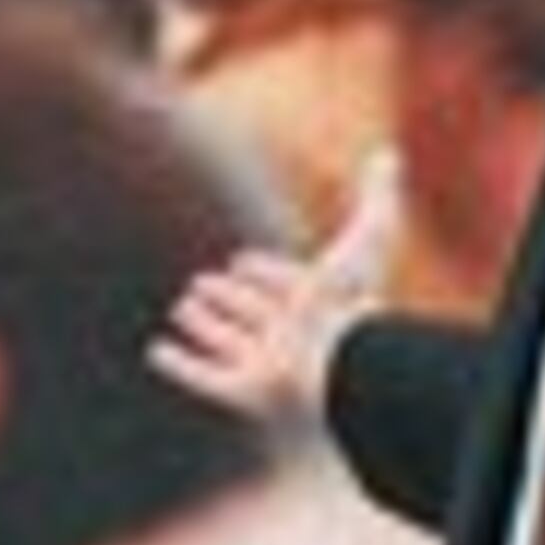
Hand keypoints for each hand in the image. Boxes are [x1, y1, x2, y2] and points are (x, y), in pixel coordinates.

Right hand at [151, 150, 399, 420]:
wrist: (339, 367)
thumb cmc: (350, 304)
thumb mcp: (366, 237)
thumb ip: (377, 197)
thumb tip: (389, 152)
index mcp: (318, 304)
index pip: (282, 283)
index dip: (262, 272)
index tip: (239, 261)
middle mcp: (291, 337)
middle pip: (254, 315)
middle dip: (229, 299)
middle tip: (199, 284)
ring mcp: (266, 366)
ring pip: (228, 343)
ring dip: (203, 326)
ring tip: (182, 308)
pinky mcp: (243, 391)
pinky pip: (202, 376)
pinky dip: (177, 364)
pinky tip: (155, 351)